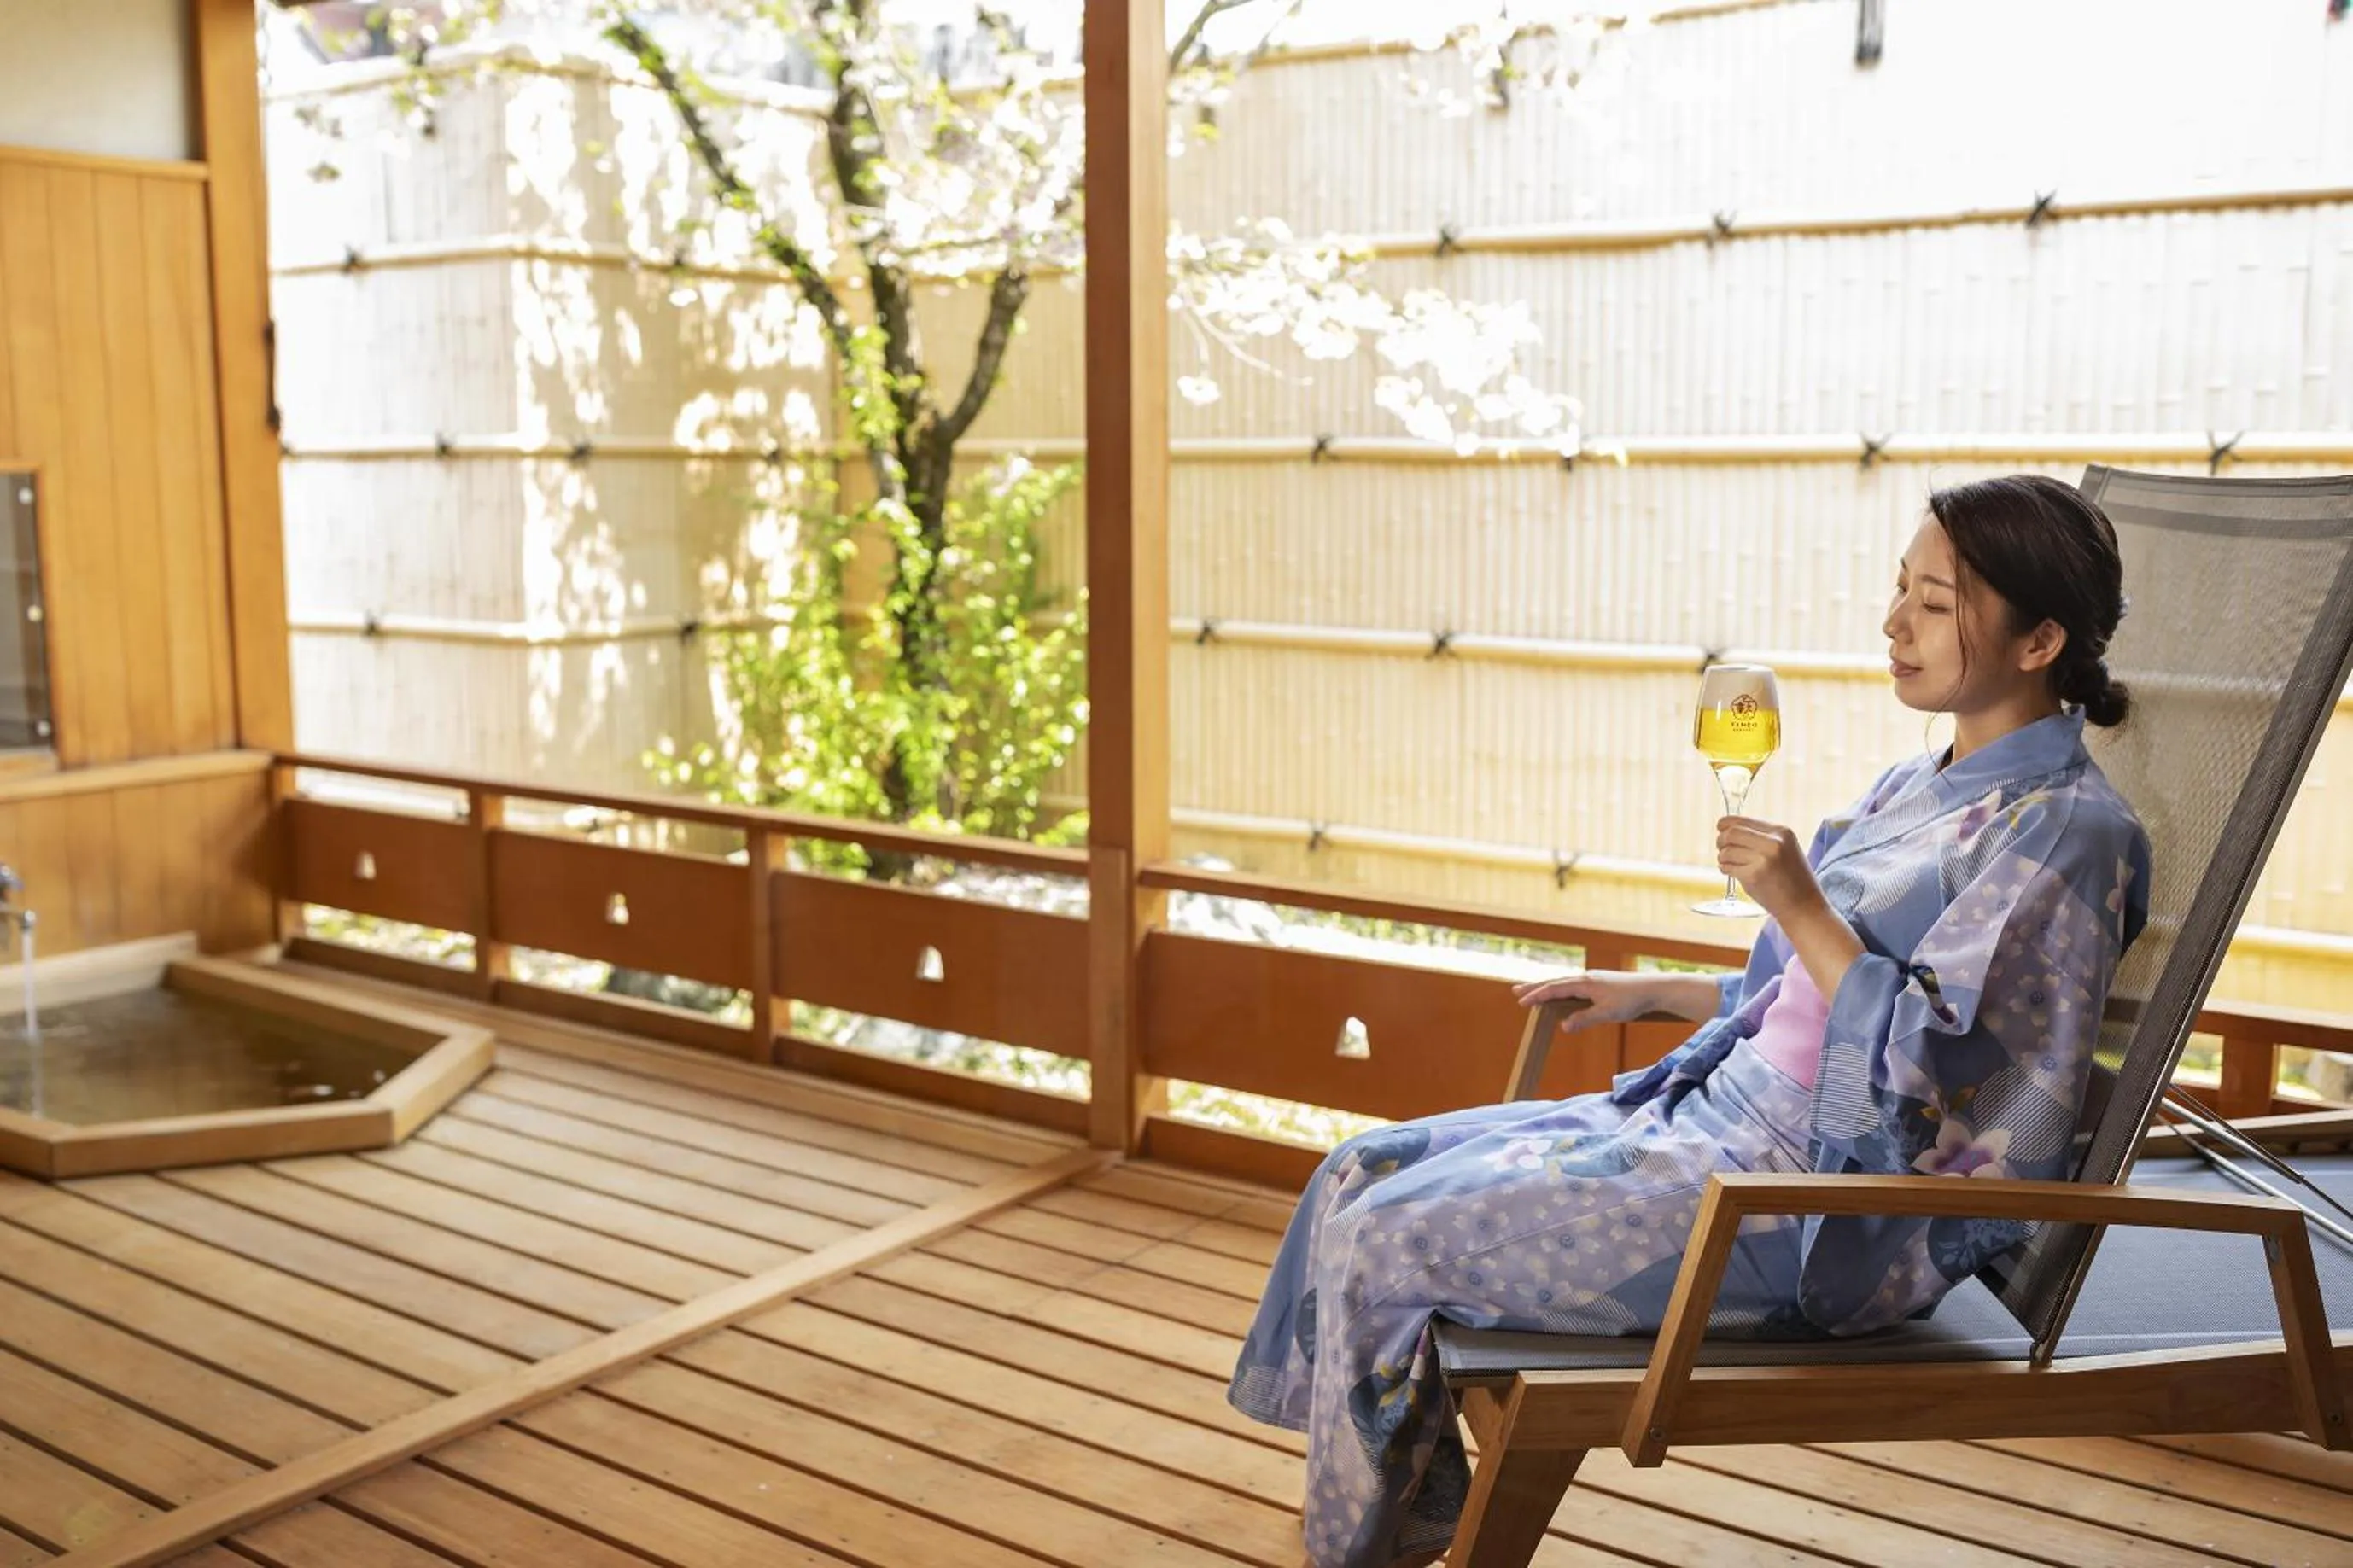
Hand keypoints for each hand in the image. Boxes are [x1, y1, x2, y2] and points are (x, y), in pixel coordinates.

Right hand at [1510, 969, 1655, 1032]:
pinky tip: (1563, 994)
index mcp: (1584, 983)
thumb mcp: (1607, 1013)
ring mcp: (1593, 979)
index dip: (1537, 996)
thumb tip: (1563, 1026)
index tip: (1522, 1003)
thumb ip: (1584, 1019)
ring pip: (1564, 984)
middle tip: (1516, 991)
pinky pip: (1574, 986)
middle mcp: (1586, 978)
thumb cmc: (1632, 1001)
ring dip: (1548, 988)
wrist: (1654, 989)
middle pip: (1555, 982)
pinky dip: (1561, 990)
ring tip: (1535, 992)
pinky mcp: (1601, 984)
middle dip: (1535, 987)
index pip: (1554, 989)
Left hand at [1715, 816, 1823, 921]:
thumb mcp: (1785, 849)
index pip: (1741, 821)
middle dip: (1721, 841)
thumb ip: (1762, 838)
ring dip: (1723, 858)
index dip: (1725, 825)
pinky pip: (1728, 867)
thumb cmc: (1792, 879)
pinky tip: (1732, 872)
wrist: (1803, 906)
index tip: (1720, 830)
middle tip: (1722, 849)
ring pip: (1727, 851)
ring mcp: (1763, 859)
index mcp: (1781, 832)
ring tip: (1729, 864)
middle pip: (1731, 833)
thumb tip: (1728, 830)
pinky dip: (1725, 869)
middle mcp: (1774, 842)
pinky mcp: (1754, 876)